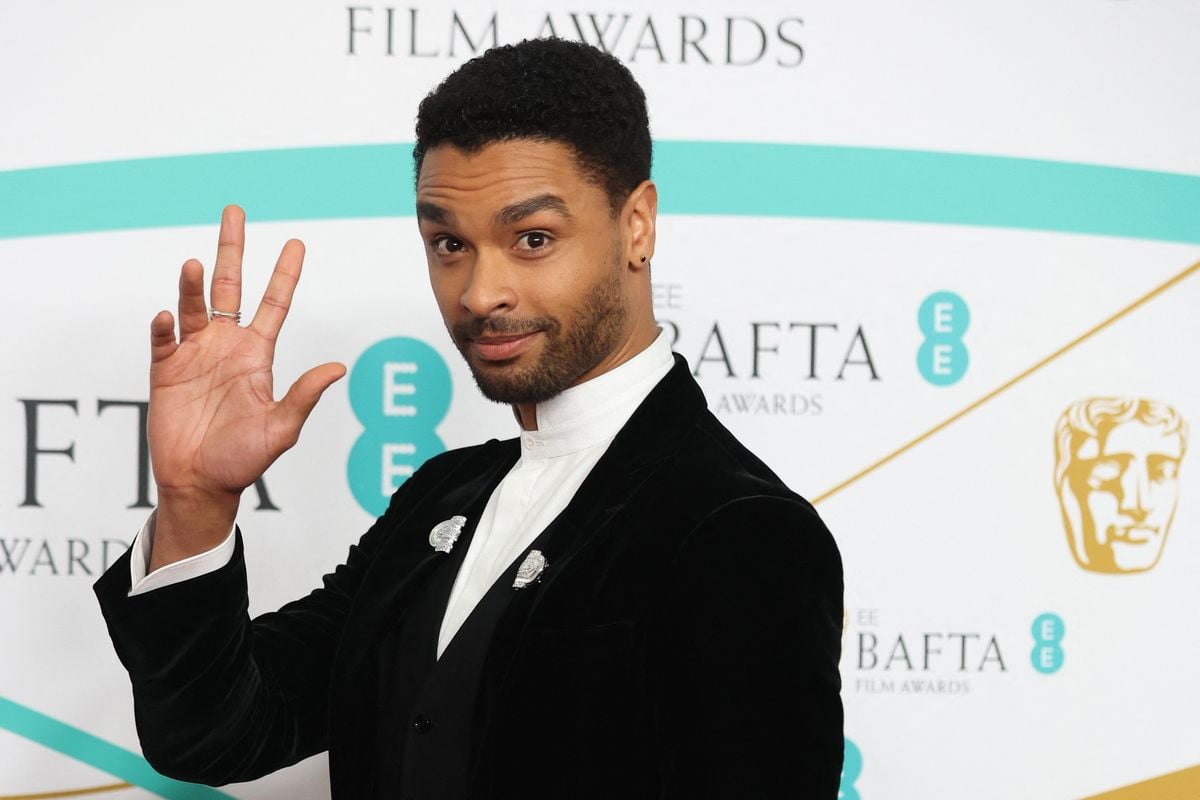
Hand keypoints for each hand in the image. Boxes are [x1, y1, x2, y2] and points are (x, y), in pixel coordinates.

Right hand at [146, 206, 345, 566]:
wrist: (201, 483)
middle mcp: (226, 346)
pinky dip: (165, 326)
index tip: (297, 242)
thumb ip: (304, 396)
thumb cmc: (244, 459)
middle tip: (235, 212)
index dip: (285, 274)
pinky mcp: (166, 371)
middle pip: (230, 286)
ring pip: (194, 306)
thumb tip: (339, 367)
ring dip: (192, 285)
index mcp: (257, 355)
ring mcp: (194, 355)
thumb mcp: (281, 428)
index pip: (274, 304)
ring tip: (192, 264)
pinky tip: (168, 317)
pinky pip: (163, 340)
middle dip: (232, 250)